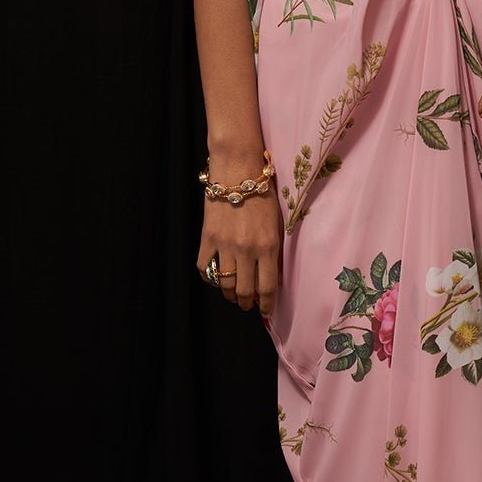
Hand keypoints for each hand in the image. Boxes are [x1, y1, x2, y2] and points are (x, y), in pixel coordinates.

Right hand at [198, 192, 282, 314]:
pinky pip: (204, 267)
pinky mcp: (207, 238)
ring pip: (225, 283)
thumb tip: (273, 276)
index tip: (265, 311)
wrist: (237, 170)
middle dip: (247, 303)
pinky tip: (215, 278)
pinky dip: (209, 277)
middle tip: (248, 305)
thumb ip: (275, 250)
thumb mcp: (277, 223)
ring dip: (230, 294)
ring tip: (234, 295)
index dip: (267, 304)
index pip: (267, 287)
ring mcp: (224, 245)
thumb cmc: (262, 193)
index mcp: (268, 246)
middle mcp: (246, 249)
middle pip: (245, 290)